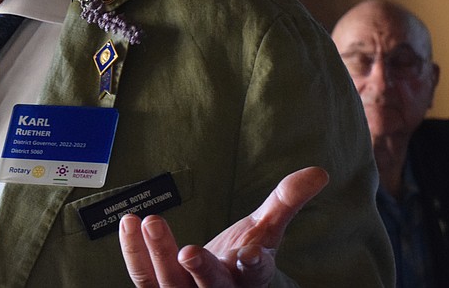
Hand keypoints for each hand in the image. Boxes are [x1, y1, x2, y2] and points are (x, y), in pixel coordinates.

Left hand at [118, 167, 328, 287]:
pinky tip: (130, 223)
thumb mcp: (266, 230)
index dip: (254, 264)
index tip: (248, 252)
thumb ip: (286, 201)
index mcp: (249, 280)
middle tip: (187, 250)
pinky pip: (144, 277)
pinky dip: (134, 252)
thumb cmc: (242, 256)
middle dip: (200, 270)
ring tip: (149, 222)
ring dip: (158, 255)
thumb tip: (319, 172)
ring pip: (169, 283)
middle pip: (210, 287)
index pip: (256, 275)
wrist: (222, 285)